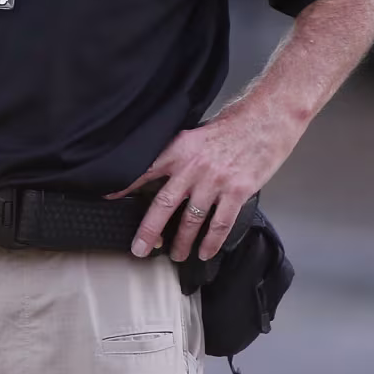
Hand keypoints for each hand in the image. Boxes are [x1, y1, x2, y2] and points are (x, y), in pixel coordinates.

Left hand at [110, 106, 299, 260]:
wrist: (266, 119)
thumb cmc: (232, 126)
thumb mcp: (196, 134)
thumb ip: (179, 156)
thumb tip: (161, 177)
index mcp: (179, 149)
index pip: (144, 171)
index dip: (124, 186)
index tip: (107, 199)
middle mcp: (193, 168)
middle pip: (164, 205)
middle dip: (149, 231)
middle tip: (139, 249)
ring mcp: (215, 181)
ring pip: (191, 220)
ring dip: (181, 241)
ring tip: (176, 254)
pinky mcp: (237, 192)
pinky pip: (220, 224)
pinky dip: (211, 242)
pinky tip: (206, 252)